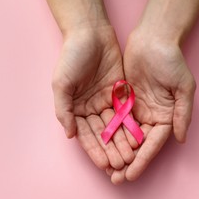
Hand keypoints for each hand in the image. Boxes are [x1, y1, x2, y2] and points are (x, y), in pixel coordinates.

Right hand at [51, 26, 134, 170]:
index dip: (94, 149)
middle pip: (102, 134)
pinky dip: (130, 126)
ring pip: (116, 126)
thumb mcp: (61, 84)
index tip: (103, 163)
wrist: (90, 33)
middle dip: (111, 150)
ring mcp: (106, 101)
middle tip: (121, 165)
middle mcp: (91, 108)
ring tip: (130, 157)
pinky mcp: (121, 93)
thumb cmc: (71, 57)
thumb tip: (69, 135)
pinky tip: (137, 138)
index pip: (86, 134)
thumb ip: (64, 110)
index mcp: (75, 109)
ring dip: (122, 142)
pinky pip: (126, 113)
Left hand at [109, 29, 196, 183]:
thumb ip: (182, 114)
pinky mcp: (123, 101)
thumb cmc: (171, 61)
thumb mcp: (183, 87)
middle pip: (137, 145)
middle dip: (127, 162)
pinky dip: (108, 134)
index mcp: (166, 117)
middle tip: (114, 179)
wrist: (153, 39)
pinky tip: (100, 146)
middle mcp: (151, 117)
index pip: (153, 144)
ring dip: (116, 153)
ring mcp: (136, 110)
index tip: (130, 175)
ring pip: (124, 136)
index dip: (142, 161)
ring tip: (105, 169)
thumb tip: (182, 139)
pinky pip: (114, 121)